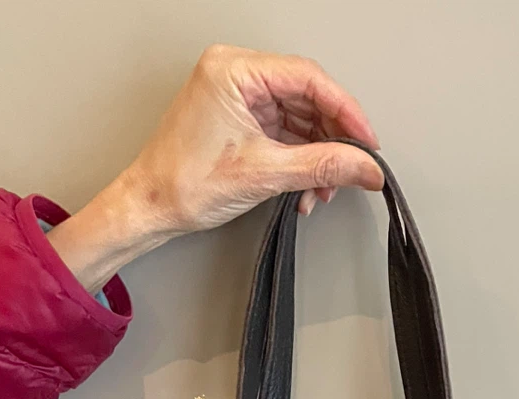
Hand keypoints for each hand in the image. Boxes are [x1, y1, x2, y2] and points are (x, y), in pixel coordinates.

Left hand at [47, 45, 383, 292]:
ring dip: (317, 155)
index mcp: (234, 70)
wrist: (151, 207)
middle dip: (332, 138)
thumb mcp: (265, 173)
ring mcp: (238, 96)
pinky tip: (307, 185)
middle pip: (307, 97)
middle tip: (353, 167)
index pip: (308, 78)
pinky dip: (300, 159)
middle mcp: (235, 74)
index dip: (346, 111)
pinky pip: (284, 131)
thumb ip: (323, 166)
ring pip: (299, 117)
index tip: (367, 142)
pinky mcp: (240, 118)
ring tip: (324, 187)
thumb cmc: (183, 183)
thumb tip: (365, 166)